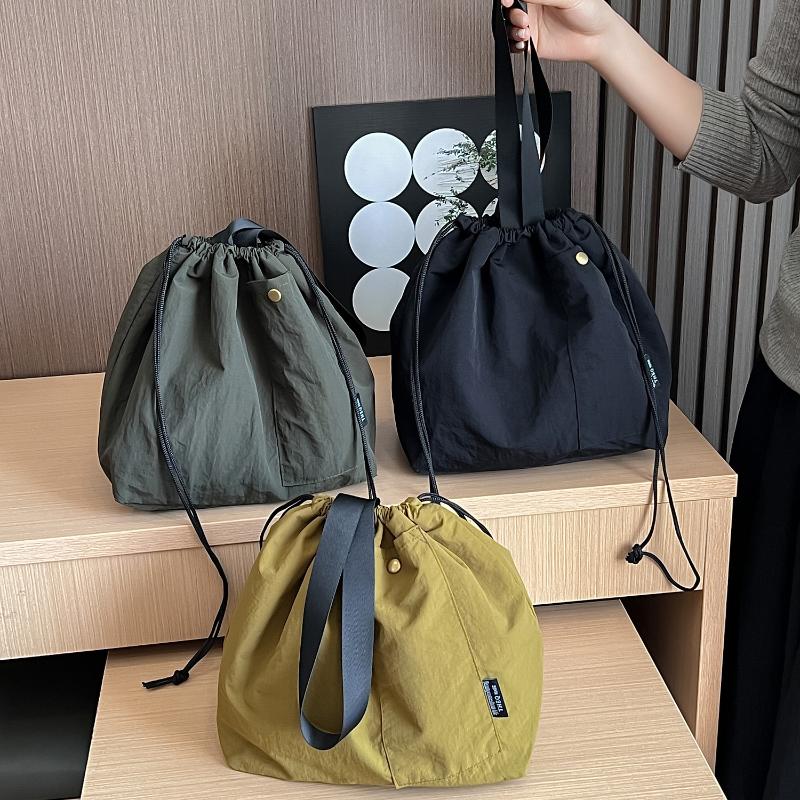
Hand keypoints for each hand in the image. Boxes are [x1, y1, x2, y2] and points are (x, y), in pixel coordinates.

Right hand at [500, 0, 618, 65]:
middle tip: (523, 18)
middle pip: (510, 9)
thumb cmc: (590, 12)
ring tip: (526, 31)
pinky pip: (514, 45)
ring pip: (510, 26)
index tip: (508, 0)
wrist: (598, 39)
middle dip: (511, 13)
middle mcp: (535, 8)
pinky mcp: (533, 44)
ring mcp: (532, 26)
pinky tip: (525, 42)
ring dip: (513, 29)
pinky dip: (515, 44)